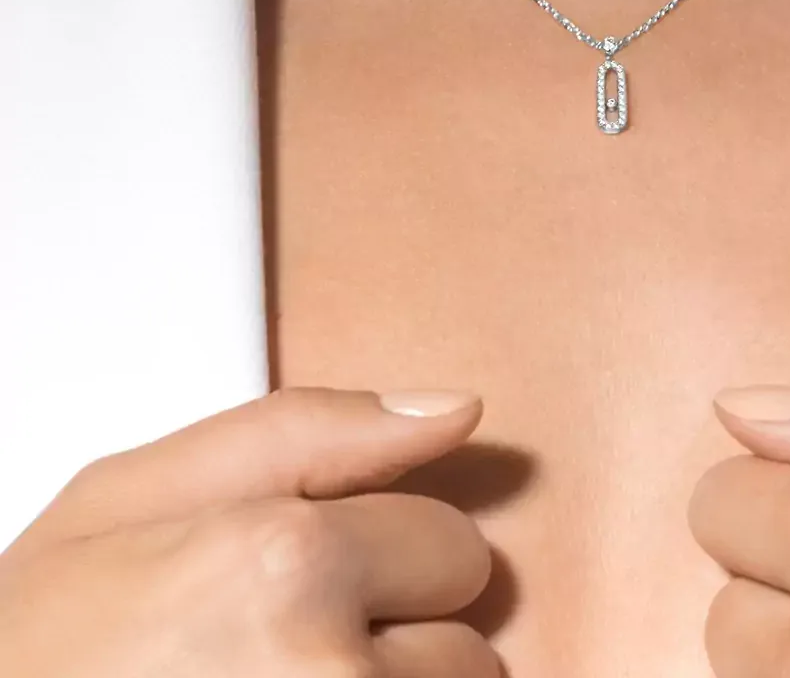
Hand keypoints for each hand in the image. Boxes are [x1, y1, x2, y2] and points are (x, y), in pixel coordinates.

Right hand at [0, 386, 497, 676]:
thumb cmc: (32, 649)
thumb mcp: (130, 496)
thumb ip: (310, 431)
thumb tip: (456, 410)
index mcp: (286, 567)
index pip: (455, 545)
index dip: (379, 560)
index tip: (302, 588)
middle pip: (471, 645)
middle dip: (394, 642)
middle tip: (279, 658)